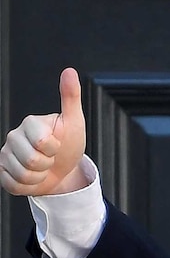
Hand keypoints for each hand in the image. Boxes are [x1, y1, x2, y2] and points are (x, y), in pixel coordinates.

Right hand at [0, 68, 86, 195]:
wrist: (64, 170)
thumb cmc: (69, 144)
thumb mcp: (74, 122)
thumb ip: (70, 97)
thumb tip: (69, 71)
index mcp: (30, 123)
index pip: (41, 141)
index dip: (54, 148)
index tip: (58, 144)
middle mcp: (14, 136)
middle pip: (32, 160)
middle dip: (48, 164)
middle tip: (51, 158)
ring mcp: (5, 154)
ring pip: (23, 175)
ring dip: (40, 177)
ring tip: (44, 168)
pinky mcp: (2, 172)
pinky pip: (13, 185)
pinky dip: (29, 187)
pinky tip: (34, 177)